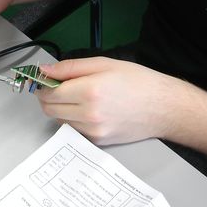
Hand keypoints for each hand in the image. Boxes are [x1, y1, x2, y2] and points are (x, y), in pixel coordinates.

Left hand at [36, 57, 177, 144]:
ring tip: (77, 97)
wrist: (163, 107)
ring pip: (59, 121)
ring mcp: (93, 131)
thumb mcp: (104, 64)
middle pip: (49, 109)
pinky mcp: (97, 142)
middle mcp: (88, 114)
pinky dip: (72, 119)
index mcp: (89, 91)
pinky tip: (87, 109)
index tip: (45, 79)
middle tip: (58, 86)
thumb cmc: (137, 81)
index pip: (49, 92)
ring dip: (60, 109)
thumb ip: (70, 67)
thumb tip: (44, 70)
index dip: (43, 85)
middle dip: (48, 97)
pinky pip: (73, 130)